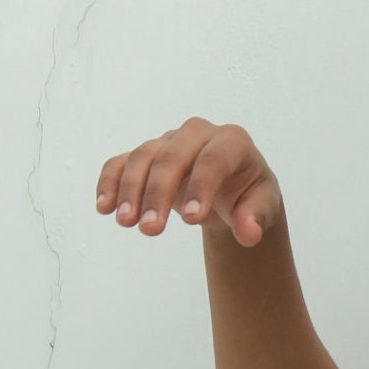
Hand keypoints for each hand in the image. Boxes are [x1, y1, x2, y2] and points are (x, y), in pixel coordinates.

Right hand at [96, 119, 281, 247]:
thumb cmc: (249, 193)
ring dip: (130, 190)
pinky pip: (122, 162)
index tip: (191, 220)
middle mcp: (198, 134)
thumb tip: (248, 234)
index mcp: (232, 142)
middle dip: (158, 193)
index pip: (213, 160)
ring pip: (143, 157)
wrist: (233, 189)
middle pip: (172, 157)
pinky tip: (104, 207)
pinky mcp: (148, 155)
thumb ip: (256, 217)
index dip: (202, 187)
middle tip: (150, 230)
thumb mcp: (263, 206)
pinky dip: (110, 181)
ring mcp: (169, 142)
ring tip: (125, 222)